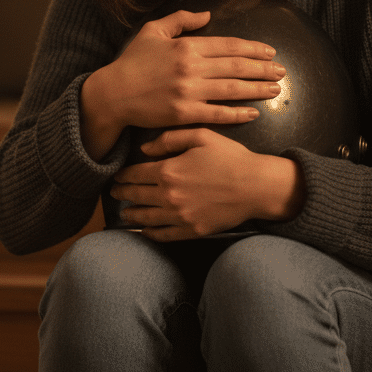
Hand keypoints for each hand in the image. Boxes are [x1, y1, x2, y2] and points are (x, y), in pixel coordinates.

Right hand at [80, 10, 283, 159]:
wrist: (112, 94)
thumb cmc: (131, 62)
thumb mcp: (152, 31)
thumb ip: (180, 19)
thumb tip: (207, 15)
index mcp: (186, 46)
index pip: (229, 45)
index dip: (254, 48)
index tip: (270, 52)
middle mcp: (191, 67)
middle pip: (237, 66)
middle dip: (263, 68)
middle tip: (282, 70)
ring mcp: (188, 92)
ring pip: (233, 90)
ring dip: (258, 89)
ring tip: (276, 89)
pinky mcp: (184, 114)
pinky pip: (218, 114)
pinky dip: (238, 114)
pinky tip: (254, 113)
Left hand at [110, 128, 304, 241]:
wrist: (257, 186)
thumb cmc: (230, 157)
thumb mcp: (201, 136)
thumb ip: (169, 139)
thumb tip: (145, 150)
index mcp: (168, 170)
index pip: (135, 175)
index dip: (122, 176)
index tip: (116, 177)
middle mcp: (169, 195)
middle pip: (136, 196)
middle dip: (122, 194)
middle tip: (114, 193)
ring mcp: (180, 215)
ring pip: (146, 218)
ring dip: (132, 215)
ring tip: (125, 213)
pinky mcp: (192, 230)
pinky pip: (164, 235)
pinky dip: (151, 234)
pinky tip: (145, 232)